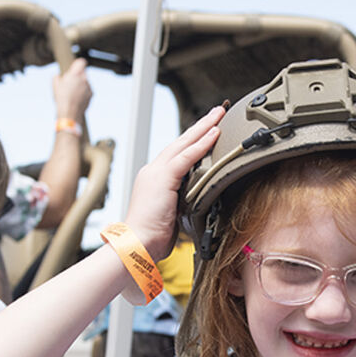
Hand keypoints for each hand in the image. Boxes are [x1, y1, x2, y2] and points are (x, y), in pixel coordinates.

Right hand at [52, 58, 91, 122]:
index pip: (81, 62)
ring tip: (72, 92)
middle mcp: (84, 79)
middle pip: (83, 72)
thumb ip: (57, 77)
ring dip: (81, 84)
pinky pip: (88, 89)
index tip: (75, 67)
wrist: (70, 113)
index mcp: (75, 74)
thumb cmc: (61, 99)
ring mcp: (89, 86)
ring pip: (85, 81)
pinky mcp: (91, 94)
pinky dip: (83, 91)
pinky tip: (76, 97)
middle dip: (78, 75)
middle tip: (70, 82)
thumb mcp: (55, 85)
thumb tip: (59, 76)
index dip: (78, 64)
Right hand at [123, 105, 223, 260]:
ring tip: (219, 115)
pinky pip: (185, 157)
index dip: (194, 141)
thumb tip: (201, 199)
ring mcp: (157, 173)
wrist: (136, 244)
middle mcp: (154, 171)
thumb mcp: (173, 214)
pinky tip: (214, 134)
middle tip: (217, 111)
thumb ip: (184, 201)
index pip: (178, 154)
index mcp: (156, 179)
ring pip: (184, 144)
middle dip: (201, 126)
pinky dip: (200, 145)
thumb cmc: (152, 236)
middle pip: (181, 142)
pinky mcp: (162, 179)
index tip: (210, 130)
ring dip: (204, 128)